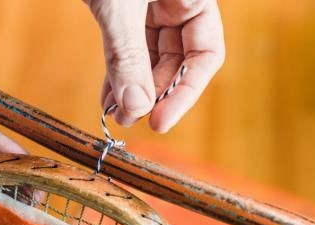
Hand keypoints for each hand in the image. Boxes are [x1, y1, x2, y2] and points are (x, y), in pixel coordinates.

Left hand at [86, 0, 224, 132]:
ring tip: (116, 114)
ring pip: (150, 60)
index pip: (206, 54)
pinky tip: (108, 98)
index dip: (184, 93)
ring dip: (133, 91)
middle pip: (177, 63)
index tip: (160, 122)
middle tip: (128, 120)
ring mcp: (153, 8)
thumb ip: (128, 54)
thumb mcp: (119, 8)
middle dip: (152, 96)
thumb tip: (137, 106)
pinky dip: (118, 74)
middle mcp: (178, 3)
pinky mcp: (127, 13)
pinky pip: (128, 50)